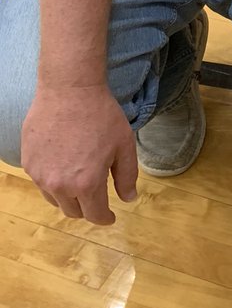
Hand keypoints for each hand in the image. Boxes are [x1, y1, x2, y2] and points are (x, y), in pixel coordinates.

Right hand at [21, 84, 137, 224]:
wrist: (69, 89)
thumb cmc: (101, 115)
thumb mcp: (124, 144)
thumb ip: (127, 176)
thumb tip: (128, 199)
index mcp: (87, 183)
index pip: (95, 215)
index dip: (105, 218)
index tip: (111, 216)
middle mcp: (60, 185)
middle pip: (73, 211)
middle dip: (88, 208)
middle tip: (97, 197)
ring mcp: (40, 175)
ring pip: (55, 199)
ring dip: (68, 197)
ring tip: (79, 181)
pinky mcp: (28, 163)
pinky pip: (41, 182)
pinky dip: (53, 181)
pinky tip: (63, 165)